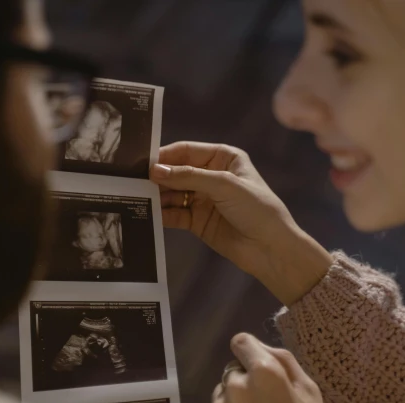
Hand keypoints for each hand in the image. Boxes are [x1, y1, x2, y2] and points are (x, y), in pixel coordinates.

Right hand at [150, 142, 331, 305]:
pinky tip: (147, 213)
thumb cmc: (257, 209)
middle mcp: (211, 176)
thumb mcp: (224, 185)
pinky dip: (162, 214)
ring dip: (157, 196)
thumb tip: (155, 171)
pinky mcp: (198, 221)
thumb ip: (188, 176)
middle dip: (158, 177)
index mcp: (223, 158)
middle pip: (177, 172)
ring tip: (135, 197)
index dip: (165, 156)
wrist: (272, 249)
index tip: (142, 161)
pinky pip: (175, 214)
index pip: (187, 151)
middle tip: (133, 181)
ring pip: (173, 193)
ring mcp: (204, 199)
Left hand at [200, 333, 346, 402]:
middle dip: (246, 381)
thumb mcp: (309, 390)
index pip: (242, 342)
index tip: (258, 366)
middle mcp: (235, 387)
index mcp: (263, 372)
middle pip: (232, 371)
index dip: (251, 351)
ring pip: (222, 394)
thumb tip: (260, 346)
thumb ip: (283, 359)